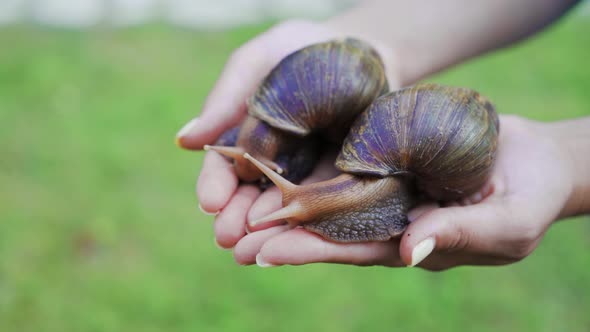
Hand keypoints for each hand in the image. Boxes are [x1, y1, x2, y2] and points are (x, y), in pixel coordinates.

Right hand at [176, 20, 398, 247]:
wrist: (366, 50)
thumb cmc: (303, 48)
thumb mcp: (259, 61)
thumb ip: (225, 99)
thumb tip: (184, 141)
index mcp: (245, 137)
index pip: (224, 168)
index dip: (216, 185)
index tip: (210, 202)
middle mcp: (272, 164)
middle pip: (250, 198)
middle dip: (237, 219)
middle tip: (227, 238)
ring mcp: (306, 177)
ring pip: (284, 211)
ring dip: (267, 233)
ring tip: (253, 251)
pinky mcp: (342, 184)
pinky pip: (325, 208)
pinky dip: (310, 226)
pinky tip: (299, 239)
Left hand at [229, 115, 575, 269]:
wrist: (540, 160)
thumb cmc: (532, 198)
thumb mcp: (505, 224)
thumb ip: (458, 235)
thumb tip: (408, 250)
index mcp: (410, 243)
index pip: (352, 251)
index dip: (309, 252)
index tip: (263, 253)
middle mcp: (390, 218)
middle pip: (328, 228)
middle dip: (281, 234)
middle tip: (230, 238)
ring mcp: (388, 187)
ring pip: (330, 196)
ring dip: (287, 200)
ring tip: (239, 203)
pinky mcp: (391, 157)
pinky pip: (349, 162)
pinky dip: (316, 165)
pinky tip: (281, 160)